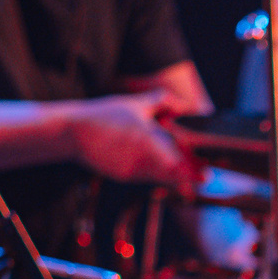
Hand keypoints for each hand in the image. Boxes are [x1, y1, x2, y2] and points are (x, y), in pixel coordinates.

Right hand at [64, 91, 199, 190]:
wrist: (73, 131)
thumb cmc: (104, 115)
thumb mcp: (134, 103)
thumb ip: (161, 101)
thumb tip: (183, 104)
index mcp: (146, 138)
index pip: (175, 160)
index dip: (191, 170)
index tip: (204, 174)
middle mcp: (140, 157)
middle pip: (171, 174)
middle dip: (188, 176)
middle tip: (203, 176)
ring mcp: (131, 169)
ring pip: (159, 177)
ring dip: (173, 176)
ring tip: (188, 177)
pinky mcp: (123, 176)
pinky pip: (145, 177)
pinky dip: (154, 174)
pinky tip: (159, 169)